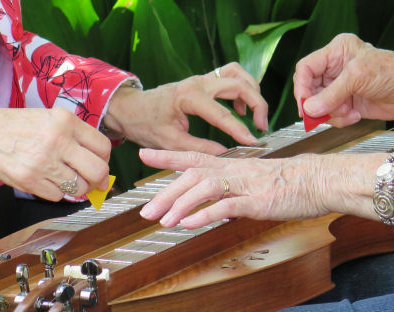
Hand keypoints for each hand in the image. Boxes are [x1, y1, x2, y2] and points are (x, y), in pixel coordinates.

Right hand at [0, 107, 110, 200]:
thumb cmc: (16, 127)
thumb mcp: (49, 118)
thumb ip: (75, 136)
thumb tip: (99, 162)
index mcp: (65, 121)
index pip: (103, 147)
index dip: (105, 160)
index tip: (101, 165)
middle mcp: (58, 140)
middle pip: (97, 171)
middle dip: (99, 181)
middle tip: (95, 183)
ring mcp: (44, 162)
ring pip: (79, 188)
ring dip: (76, 188)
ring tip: (65, 179)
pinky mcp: (31, 181)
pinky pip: (58, 196)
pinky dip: (55, 192)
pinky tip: (45, 180)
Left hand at [103, 62, 268, 154]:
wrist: (130, 109)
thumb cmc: (145, 124)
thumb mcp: (171, 142)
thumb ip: (199, 149)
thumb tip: (225, 156)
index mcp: (188, 97)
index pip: (222, 114)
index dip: (240, 130)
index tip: (253, 143)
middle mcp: (197, 83)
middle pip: (239, 84)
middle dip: (256, 104)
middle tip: (262, 127)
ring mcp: (201, 79)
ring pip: (237, 74)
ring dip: (251, 91)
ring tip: (254, 115)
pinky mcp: (203, 81)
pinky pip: (230, 76)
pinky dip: (242, 88)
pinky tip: (240, 109)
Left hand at [138, 148, 328, 228]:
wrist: (321, 180)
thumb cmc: (294, 183)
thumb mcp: (258, 183)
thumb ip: (236, 191)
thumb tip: (220, 206)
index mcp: (233, 166)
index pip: (194, 157)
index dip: (168, 156)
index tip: (144, 154)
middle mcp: (235, 171)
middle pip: (191, 176)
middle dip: (165, 193)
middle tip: (146, 212)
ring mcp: (245, 185)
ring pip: (204, 188)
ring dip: (180, 205)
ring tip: (163, 222)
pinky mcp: (257, 201)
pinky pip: (225, 206)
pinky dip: (204, 215)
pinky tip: (189, 225)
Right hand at [294, 33, 393, 126]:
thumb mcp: (358, 77)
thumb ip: (331, 94)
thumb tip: (309, 109)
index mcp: (337, 51)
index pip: (306, 68)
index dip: (301, 87)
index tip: (304, 104)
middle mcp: (336, 68)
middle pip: (309, 89)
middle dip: (317, 104)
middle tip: (321, 114)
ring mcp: (341, 87)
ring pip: (319, 105)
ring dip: (331, 113)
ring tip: (348, 111)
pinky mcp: (346, 103)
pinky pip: (331, 115)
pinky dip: (340, 119)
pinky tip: (355, 115)